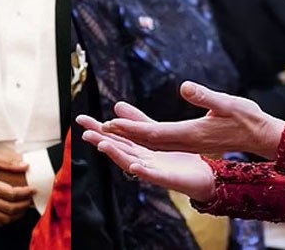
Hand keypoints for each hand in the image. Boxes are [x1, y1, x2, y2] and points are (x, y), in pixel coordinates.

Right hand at [0, 149, 36, 225]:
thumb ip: (7, 162)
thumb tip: (24, 166)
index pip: (10, 193)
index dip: (25, 192)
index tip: (32, 189)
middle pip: (9, 208)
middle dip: (24, 204)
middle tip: (31, 198)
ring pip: (4, 218)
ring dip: (18, 214)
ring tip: (25, 206)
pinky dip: (8, 219)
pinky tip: (14, 212)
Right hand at [77, 114, 214, 201]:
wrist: (203, 176)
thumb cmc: (179, 159)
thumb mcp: (156, 134)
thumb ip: (138, 121)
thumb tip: (116, 105)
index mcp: (138, 150)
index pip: (114, 138)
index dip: (98, 129)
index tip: (81, 120)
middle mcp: (141, 162)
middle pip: (118, 150)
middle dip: (101, 142)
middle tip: (84, 133)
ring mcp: (154, 171)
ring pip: (131, 163)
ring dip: (116, 155)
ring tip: (102, 146)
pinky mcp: (169, 180)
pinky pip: (154, 176)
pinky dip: (142, 172)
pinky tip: (134, 167)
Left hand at [100, 81, 284, 158]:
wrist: (262, 136)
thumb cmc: (248, 117)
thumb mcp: (229, 103)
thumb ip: (206, 96)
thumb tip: (185, 87)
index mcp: (191, 134)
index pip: (154, 133)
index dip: (131, 129)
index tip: (111, 123)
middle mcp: (186, 142)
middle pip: (147, 141)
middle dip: (123, 135)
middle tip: (99, 128)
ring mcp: (189, 144)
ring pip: (152, 143)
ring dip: (131, 137)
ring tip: (111, 129)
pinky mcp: (192, 141)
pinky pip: (161, 141)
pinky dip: (145, 136)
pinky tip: (138, 129)